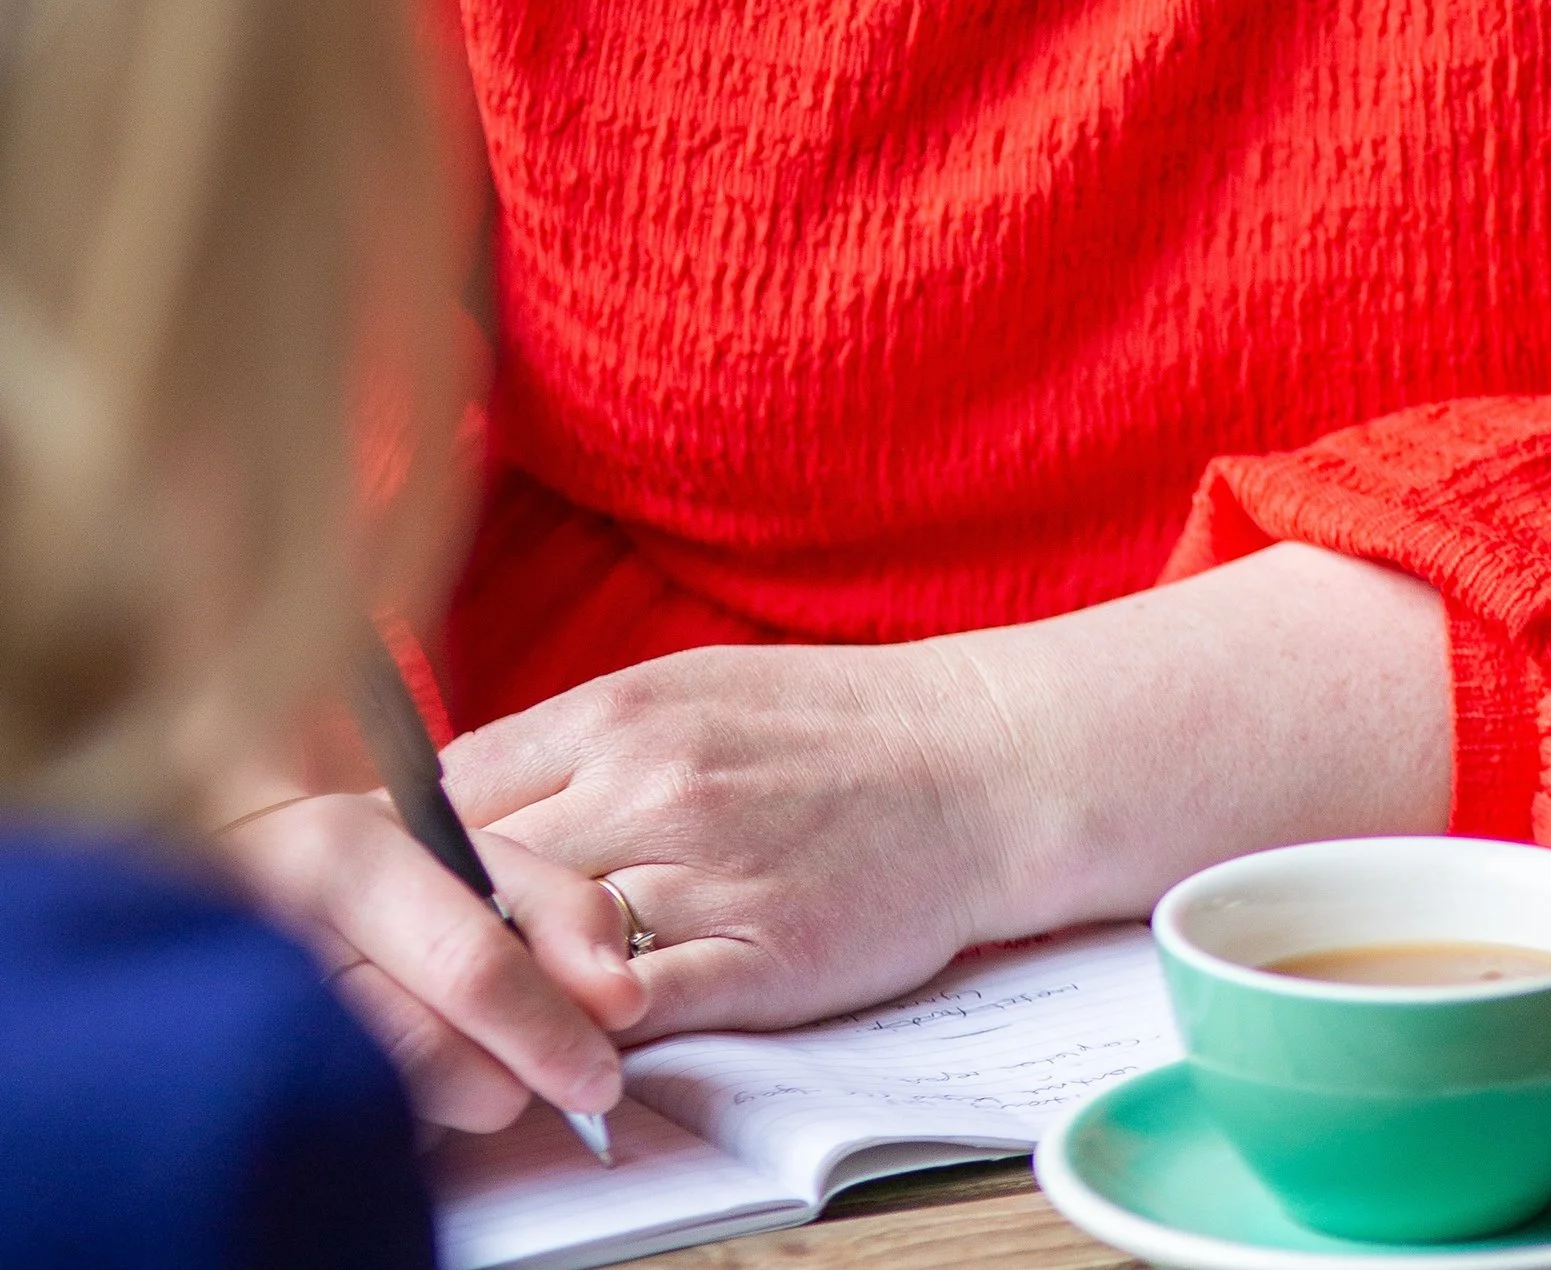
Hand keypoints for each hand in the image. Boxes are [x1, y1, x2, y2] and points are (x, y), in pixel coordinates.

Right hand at [215, 785, 638, 1132]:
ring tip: (487, 1070)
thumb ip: (555, 906)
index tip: (602, 1075)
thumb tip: (618, 1002)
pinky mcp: (247, 1063)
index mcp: (349, 853)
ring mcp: (255, 1003)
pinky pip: (355, 1120)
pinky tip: (423, 1081)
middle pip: (424, 1047)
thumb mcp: (469, 849)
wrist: (235, 861)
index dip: (547, 1028)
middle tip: (565, 1088)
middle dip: (509, 1078)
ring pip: (389, 1097)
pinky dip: (410, 1119)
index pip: (470, 961)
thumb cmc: (377, 862)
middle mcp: (286, 929)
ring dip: (461, 1097)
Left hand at [443, 638, 1003, 1039]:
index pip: (448, 792)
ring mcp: (703, 878)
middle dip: (429, 936)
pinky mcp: (758, 964)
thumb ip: (574, 741)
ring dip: (494, 999)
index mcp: (621, 714)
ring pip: (539, 956)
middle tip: (396, 981)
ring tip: (460, 1028)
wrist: (981, 765)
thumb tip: (458, 799)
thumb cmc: (832, 727)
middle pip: (474, 880)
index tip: (379, 894)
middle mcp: (649, 788)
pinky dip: (580, 1040)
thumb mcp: (687, 688)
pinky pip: (630, 1018)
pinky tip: (557, 1051)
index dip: (400, 852)